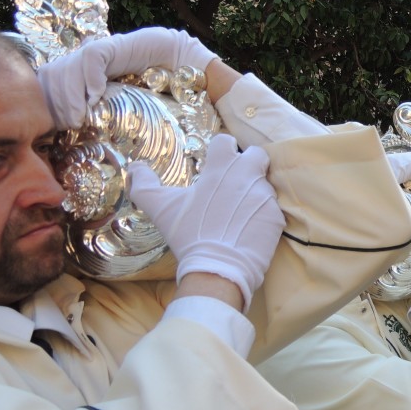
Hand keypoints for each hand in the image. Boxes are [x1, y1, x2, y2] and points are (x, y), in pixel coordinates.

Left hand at [37, 28, 218, 128]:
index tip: (61, 125)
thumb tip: (91, 138)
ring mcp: (99, 51)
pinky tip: (98, 95)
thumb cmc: (157, 88)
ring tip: (81, 116)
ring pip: (68, 67)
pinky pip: (92, 59)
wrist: (181, 62)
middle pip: (53, 74)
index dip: (52, 102)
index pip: (52, 81)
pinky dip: (91, 78)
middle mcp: (86, 60)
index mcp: (84, 73)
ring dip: (71, 95)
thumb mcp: (125, 105)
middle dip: (58, 102)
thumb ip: (107, 113)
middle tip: (71, 124)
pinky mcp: (114, 46)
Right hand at [128, 134, 283, 311]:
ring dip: (254, 192)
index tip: (214, 165)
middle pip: (257, 155)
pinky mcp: (277, 217)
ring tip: (238, 212)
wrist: (218, 268)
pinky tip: (249, 228)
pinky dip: (262, 215)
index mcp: (222, 167)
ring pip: (265, 184)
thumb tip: (134, 167)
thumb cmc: (188, 233)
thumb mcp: (160, 207)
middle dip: (248, 164)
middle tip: (234, 182)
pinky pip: (272, 209)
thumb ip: (144, 184)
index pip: (226, 141)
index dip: (220, 150)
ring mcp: (266, 197)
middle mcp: (248, 176)